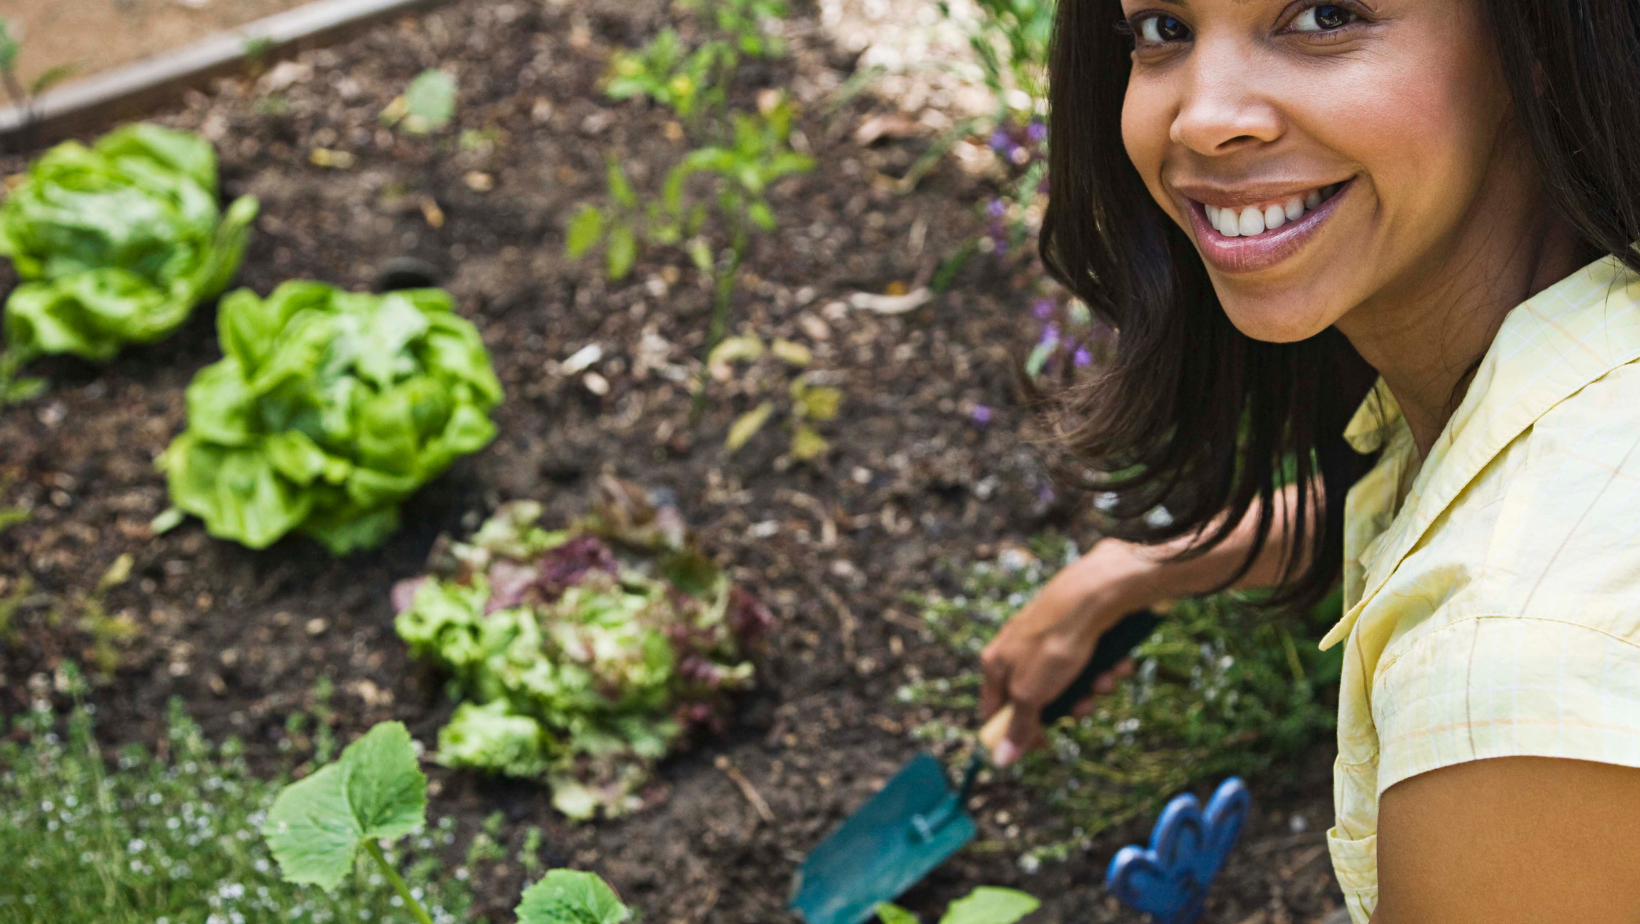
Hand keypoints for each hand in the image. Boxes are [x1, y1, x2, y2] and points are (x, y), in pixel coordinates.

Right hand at [979, 541, 1148, 766]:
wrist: (1094, 596)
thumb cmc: (1054, 644)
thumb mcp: (1031, 694)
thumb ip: (1018, 727)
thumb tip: (999, 761)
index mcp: (995, 664)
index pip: (997, 709)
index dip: (1018, 732)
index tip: (1042, 744)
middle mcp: (1017, 650)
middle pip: (1039, 699)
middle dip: (1067, 708)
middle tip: (1083, 708)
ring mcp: (1047, 640)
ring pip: (1069, 684)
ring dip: (1091, 690)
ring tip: (1103, 682)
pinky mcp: (1075, 633)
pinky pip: (1087, 664)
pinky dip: (1102, 670)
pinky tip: (1114, 665)